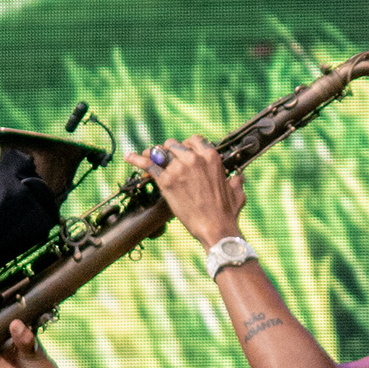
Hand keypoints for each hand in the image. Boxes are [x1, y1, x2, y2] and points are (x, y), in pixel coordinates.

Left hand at [131, 136, 246, 252]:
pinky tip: (129, 157)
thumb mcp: (237, 192)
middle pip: (173, 144)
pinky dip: (136, 159)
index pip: (193, 140)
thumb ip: (237, 180)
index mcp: (211, 157)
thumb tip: (239, 177)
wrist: (215, 228)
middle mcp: (194, 158)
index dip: (186, 146)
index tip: (182, 153)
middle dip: (169, 151)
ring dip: (153, 154)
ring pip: (160, 152)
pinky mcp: (166, 181)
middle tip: (165, 160)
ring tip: (146, 156)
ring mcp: (179, 168)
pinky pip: (148, 165)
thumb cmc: (227, 212)